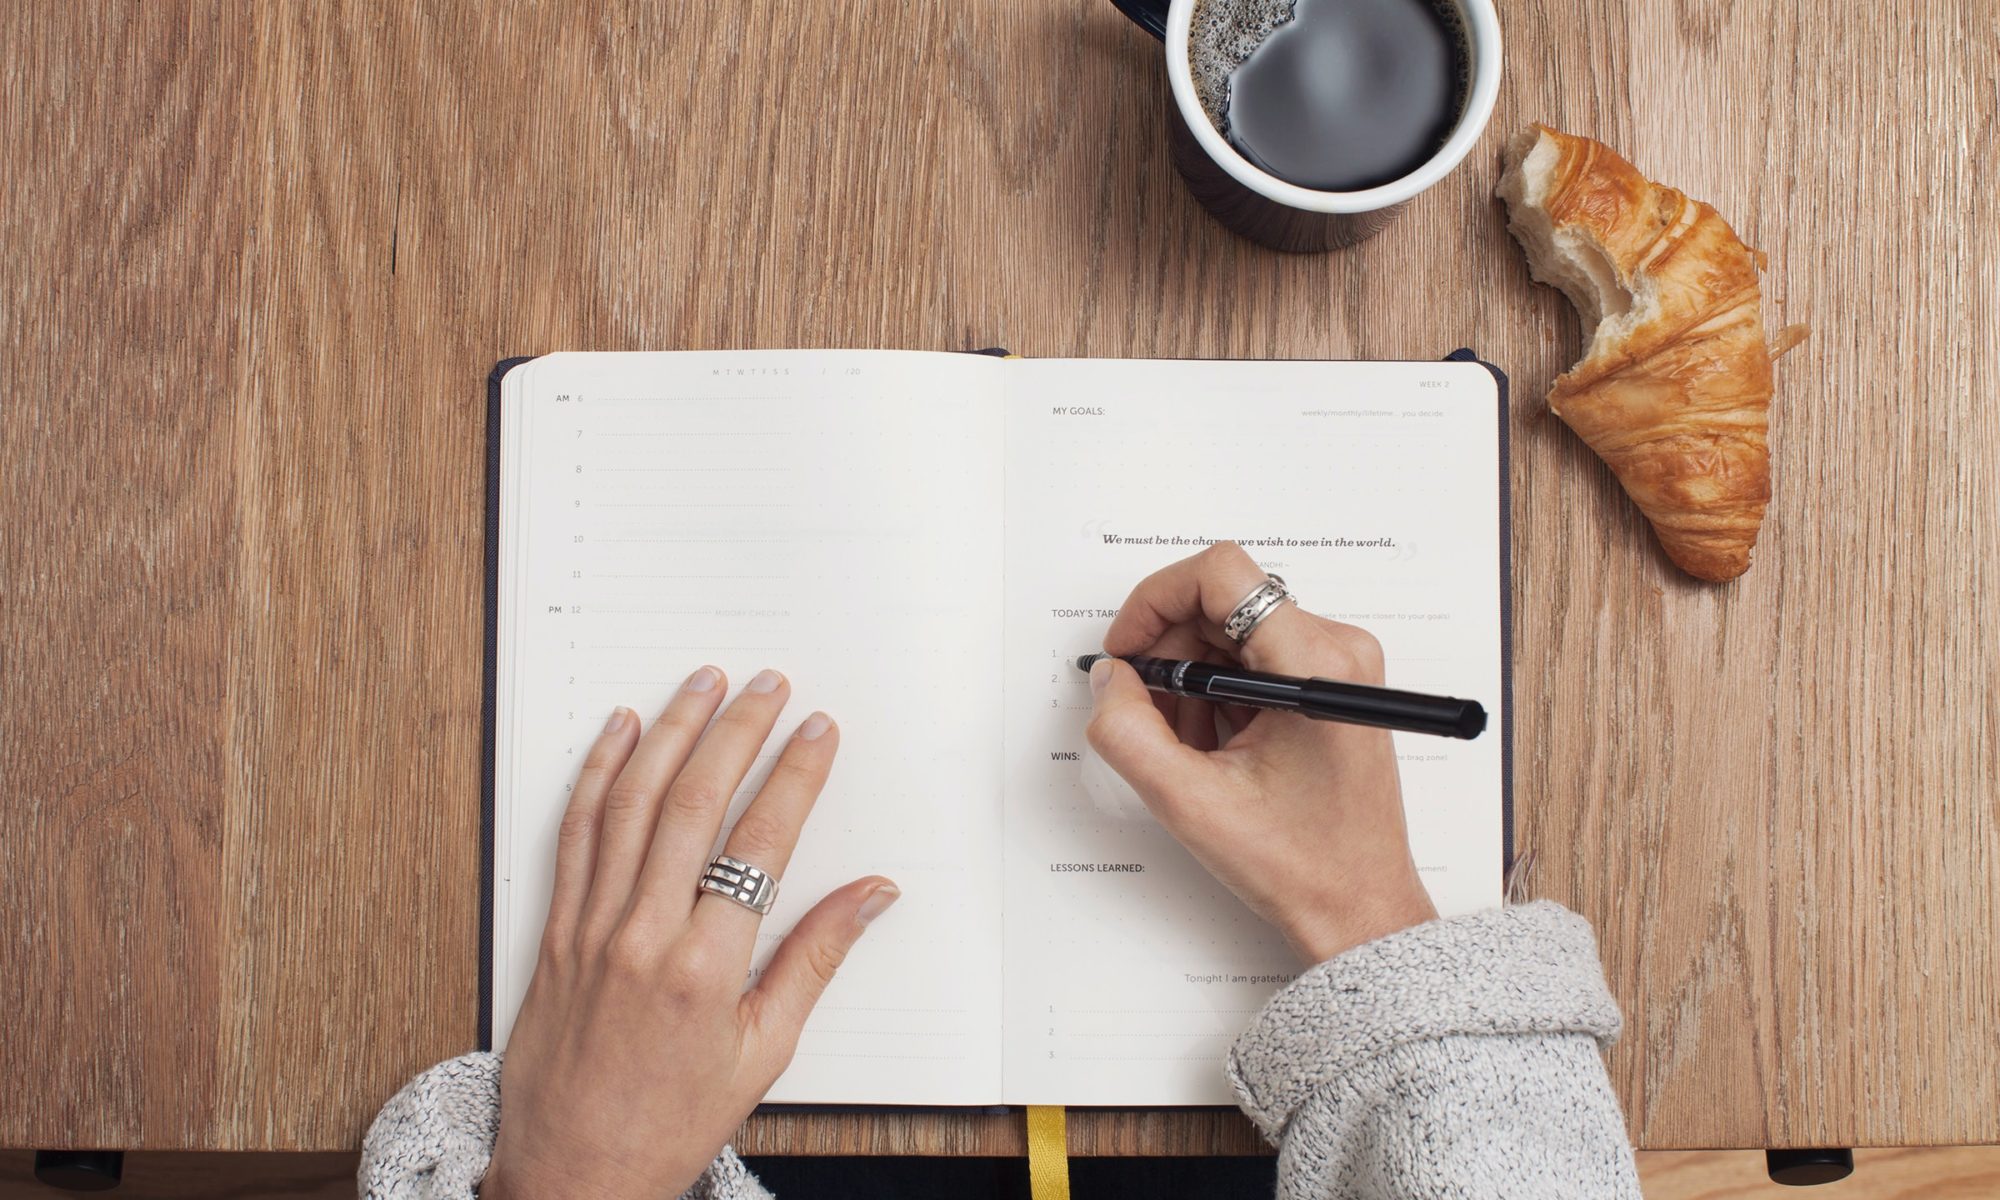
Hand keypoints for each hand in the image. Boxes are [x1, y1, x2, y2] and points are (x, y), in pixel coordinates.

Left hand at [484, 667, 899, 1199]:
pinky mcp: (554, 931)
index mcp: (706, 970)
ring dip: (670, 733)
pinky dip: (597, 774)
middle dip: (737, 733)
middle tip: (768, 686)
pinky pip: (575, 834)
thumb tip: (872, 895)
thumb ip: (816, 960)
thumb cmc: (671, 1122)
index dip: (794, 776)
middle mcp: (644, 937)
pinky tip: (620, 732)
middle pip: (694, 804)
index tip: (817, 732)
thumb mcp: (765, 1052)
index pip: (760, 844)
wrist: (573, 1175)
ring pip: (630, 804)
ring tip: (702, 685)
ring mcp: (591, 928)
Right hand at [1089, 543, 1435, 963]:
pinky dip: (1219, 694)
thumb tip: (1110, 678)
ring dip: (1193, 679)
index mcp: (1314, 664)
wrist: (1358, 908)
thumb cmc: (1302, 865)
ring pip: (1234, 632)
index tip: (1127, 649)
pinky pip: (1255, 658)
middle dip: (1170, 652)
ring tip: (1188, 746)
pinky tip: (1215, 748)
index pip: (1221, 574)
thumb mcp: (1190, 802)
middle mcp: (1337, 650)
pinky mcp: (1332, 685)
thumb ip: (1129, 731)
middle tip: (1146, 712)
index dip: (1156, 601)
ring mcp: (1338, 666)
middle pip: (1222, 602)